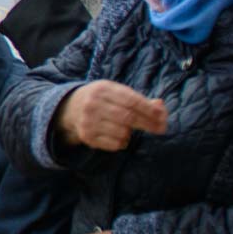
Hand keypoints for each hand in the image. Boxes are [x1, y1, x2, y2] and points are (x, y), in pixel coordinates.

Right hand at [53, 81, 167, 151]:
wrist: (69, 108)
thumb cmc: (102, 99)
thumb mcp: (117, 93)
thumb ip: (139, 100)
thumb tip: (161, 107)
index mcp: (102, 89)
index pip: (131, 100)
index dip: (150, 110)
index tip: (162, 117)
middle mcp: (93, 104)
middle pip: (128, 117)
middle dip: (148, 124)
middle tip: (161, 128)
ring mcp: (88, 121)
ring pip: (122, 132)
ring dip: (131, 133)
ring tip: (129, 129)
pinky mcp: (86, 136)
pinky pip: (114, 144)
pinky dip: (122, 142)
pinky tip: (119, 136)